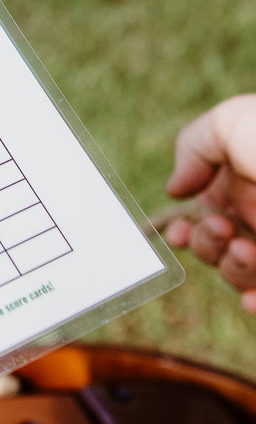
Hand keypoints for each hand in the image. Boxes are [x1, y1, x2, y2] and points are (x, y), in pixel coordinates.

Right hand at [165, 95, 255, 314]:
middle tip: (222, 227)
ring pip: (240, 273)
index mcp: (241, 184)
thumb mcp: (230, 123)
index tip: (175, 233)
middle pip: (215, 246)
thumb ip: (192, 148)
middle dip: (207, 243)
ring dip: (232, 268)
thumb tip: (175, 190)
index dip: (182, 227)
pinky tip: (252, 301)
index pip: (201, 213)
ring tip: (245, 250)